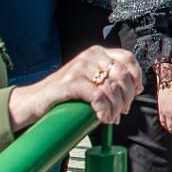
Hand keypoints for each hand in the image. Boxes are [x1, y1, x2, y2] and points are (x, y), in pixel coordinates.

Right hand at [8, 46, 142, 130]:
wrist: (34, 101)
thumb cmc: (65, 93)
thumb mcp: (90, 79)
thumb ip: (108, 78)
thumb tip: (136, 88)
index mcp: (97, 52)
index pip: (128, 58)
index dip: (137, 76)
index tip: (136, 93)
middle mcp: (90, 55)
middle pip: (122, 75)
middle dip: (127, 97)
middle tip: (122, 111)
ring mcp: (79, 67)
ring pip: (111, 88)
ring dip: (116, 108)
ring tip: (112, 118)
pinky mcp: (70, 83)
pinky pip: (97, 97)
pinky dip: (104, 110)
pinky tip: (103, 118)